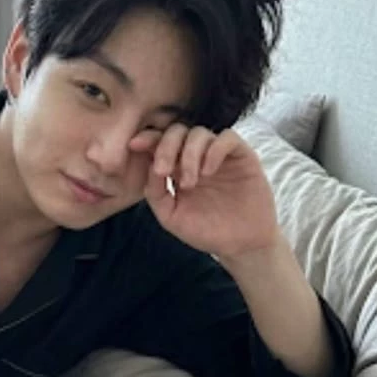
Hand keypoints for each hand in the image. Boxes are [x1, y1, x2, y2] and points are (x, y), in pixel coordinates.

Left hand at [131, 123, 279, 261]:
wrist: (241, 245)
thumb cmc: (206, 231)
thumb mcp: (171, 216)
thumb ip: (156, 193)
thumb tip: (149, 167)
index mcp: (177, 168)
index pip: (160, 143)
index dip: (148, 139)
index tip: (134, 145)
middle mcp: (197, 157)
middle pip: (178, 132)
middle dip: (165, 146)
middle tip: (163, 170)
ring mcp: (219, 155)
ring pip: (200, 133)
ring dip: (189, 154)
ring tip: (189, 183)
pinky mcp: (242, 156)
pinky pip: (227, 138)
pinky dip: (214, 150)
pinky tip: (208, 172)